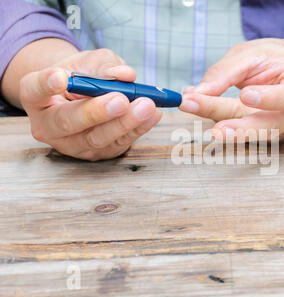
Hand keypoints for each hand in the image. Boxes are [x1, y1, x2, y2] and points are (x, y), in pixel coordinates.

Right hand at [19, 48, 161, 160]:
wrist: (85, 97)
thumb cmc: (82, 76)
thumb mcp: (89, 62)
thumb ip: (104, 65)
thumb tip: (124, 75)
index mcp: (36, 96)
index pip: (35, 90)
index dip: (46, 84)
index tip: (60, 77)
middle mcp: (48, 125)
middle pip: (68, 122)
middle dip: (96, 112)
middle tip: (120, 100)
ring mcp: (72, 144)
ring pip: (96, 138)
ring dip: (124, 123)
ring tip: (146, 106)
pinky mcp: (97, 153)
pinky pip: (118, 144)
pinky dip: (138, 129)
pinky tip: (152, 115)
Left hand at [180, 39, 283, 140]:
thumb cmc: (275, 58)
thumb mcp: (251, 53)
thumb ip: (226, 72)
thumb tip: (196, 92)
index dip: (270, 99)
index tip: (245, 96)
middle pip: (271, 125)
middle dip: (242, 129)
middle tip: (217, 131)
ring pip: (257, 135)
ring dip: (231, 132)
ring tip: (211, 130)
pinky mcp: (273, 136)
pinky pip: (249, 136)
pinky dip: (229, 128)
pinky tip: (211, 120)